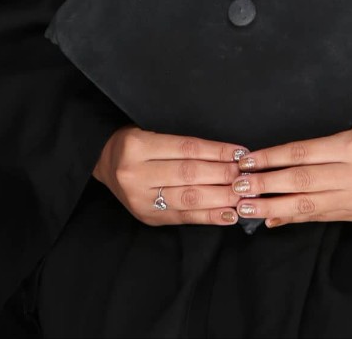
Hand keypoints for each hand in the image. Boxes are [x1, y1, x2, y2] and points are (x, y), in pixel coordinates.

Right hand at [92, 126, 246, 226]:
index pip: (186, 149)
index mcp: (138, 146)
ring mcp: (140, 199)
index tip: (240, 154)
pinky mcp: (147, 218)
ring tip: (243, 196)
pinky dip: (208, 216)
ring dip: (220, 198)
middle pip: (188, 174)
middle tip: (248, 177)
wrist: (103, 164)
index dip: (216, 151)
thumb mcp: (153, 133)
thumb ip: (184, 146)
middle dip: (223, 176)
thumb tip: (228, 155)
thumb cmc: (135, 143)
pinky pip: (183, 217)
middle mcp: (136, 173)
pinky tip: (228, 214)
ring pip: (187, 198)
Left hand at [227, 120, 351, 227]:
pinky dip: (293, 218)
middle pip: (301, 181)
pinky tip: (272, 218)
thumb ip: (312, 148)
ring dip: (273, 207)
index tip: (247, 160)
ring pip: (307, 205)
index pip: (301, 153)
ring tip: (247, 207)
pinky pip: (319, 217)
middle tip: (238, 187)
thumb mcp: (347, 128)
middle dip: (265, 186)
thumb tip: (271, 161)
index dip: (271, 158)